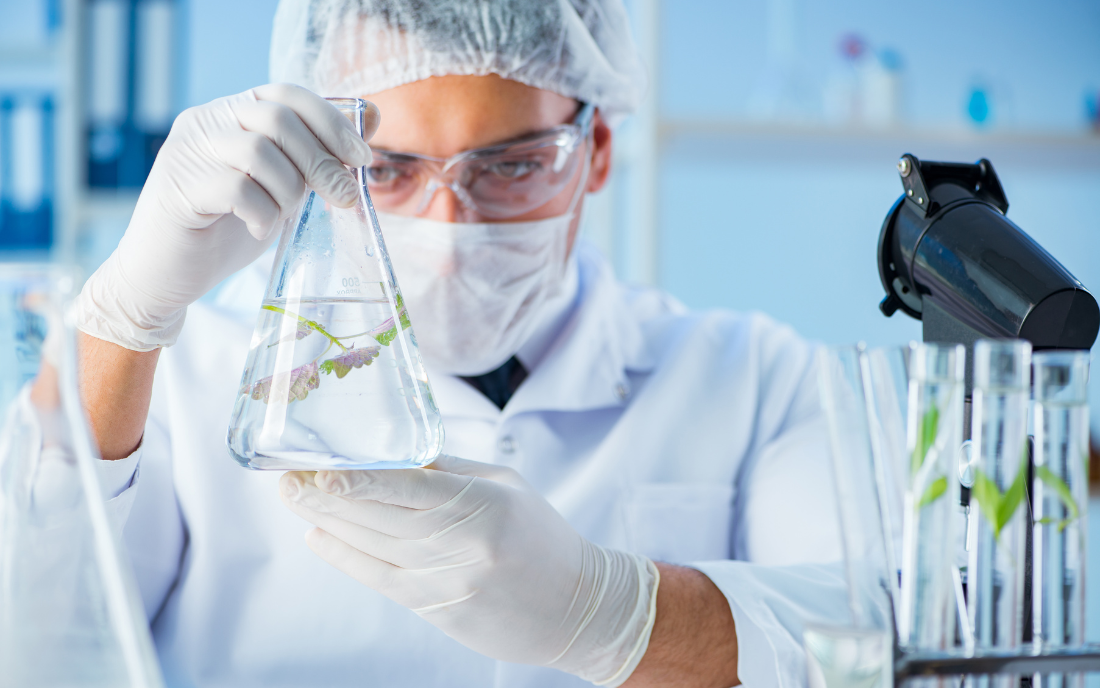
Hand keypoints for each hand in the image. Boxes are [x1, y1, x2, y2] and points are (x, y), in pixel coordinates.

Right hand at [76, 83, 377, 350]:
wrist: (166, 277)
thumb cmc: (227, 230)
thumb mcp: (284, 189)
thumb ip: (317, 156)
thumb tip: (371, 117)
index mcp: (232, 113)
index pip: (287, 93)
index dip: (331, 121)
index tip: (361, 158)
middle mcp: (205, 121)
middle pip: (278, 118)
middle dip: (322, 159)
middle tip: (342, 197)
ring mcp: (186, 151)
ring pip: (258, 151)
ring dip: (290, 189)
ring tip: (286, 216)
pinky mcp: (178, 188)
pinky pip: (237, 189)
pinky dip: (262, 214)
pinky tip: (259, 230)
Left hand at [280, 456, 659, 686]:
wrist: (577, 608)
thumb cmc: (542, 538)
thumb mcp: (505, 488)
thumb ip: (448, 471)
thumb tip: (391, 453)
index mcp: (486, 506)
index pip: (413, 490)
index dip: (362, 481)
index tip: (322, 469)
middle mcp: (463, 546)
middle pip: (381, 518)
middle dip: (328, 496)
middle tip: (287, 475)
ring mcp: (447, 582)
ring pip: (373, 546)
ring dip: (328, 521)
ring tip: (294, 497)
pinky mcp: (437, 609)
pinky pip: (379, 579)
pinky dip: (345, 556)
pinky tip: (320, 535)